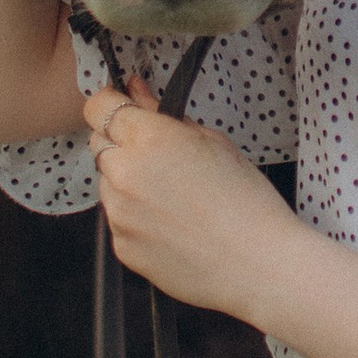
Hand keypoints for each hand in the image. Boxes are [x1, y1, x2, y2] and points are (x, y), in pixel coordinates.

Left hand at [83, 73, 304, 325]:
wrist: (259, 266)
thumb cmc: (247, 202)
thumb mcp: (213, 142)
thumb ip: (165, 115)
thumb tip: (136, 91)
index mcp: (149, 140)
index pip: (98, 107)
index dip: (110, 104)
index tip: (121, 106)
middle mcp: (124, 175)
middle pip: (99, 144)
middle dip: (121, 143)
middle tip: (161, 156)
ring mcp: (119, 214)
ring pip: (108, 184)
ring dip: (128, 182)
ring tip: (174, 198)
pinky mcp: (122, 247)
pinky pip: (119, 220)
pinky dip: (136, 218)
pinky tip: (173, 225)